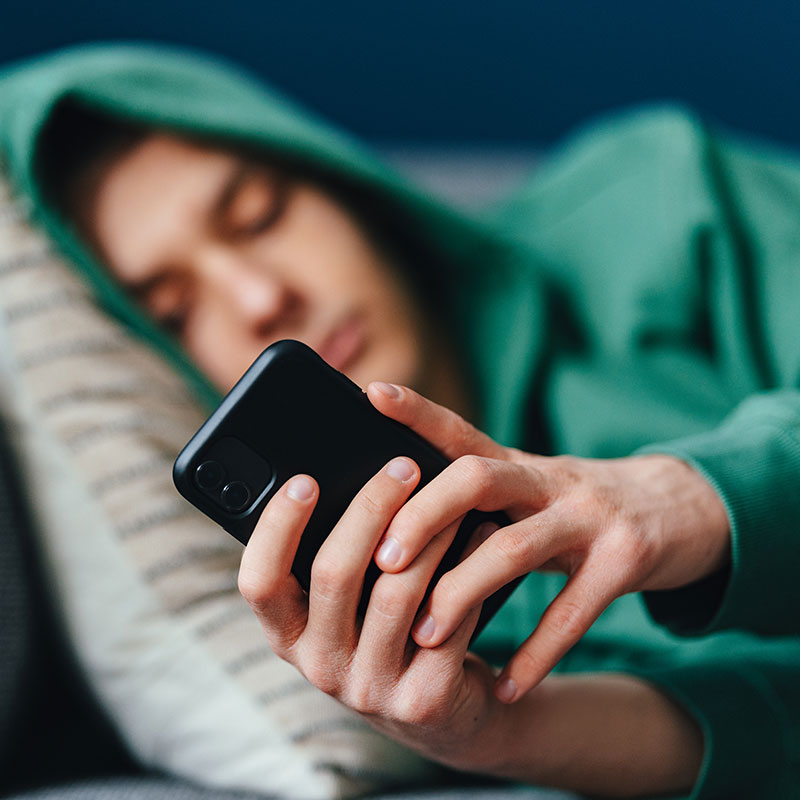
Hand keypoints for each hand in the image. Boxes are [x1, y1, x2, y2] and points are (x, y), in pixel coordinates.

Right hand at [237, 454, 511, 769]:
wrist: (447, 716)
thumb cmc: (390, 637)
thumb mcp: (348, 610)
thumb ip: (341, 561)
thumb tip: (346, 472)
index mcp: (289, 636)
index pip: (259, 582)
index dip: (276, 528)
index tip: (304, 479)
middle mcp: (319, 667)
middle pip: (333, 573)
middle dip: (370, 508)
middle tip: (402, 466)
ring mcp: (370, 688)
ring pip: (396, 590)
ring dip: (427, 532)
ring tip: (451, 491)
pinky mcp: (422, 699)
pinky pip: (448, 617)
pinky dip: (467, 565)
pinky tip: (482, 531)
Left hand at [366, 381, 730, 702]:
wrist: (681, 509)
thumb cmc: (581, 507)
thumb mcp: (533, 488)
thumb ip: (480, 499)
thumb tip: (401, 520)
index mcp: (519, 464)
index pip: (460, 431)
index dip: (418, 411)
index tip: (372, 394)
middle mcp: (550, 480)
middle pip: (476, 479)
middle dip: (423, 518)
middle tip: (383, 561)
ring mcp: (590, 515)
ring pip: (514, 546)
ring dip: (462, 592)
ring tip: (424, 636)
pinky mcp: (626, 559)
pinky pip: (573, 611)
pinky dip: (536, 654)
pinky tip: (506, 689)